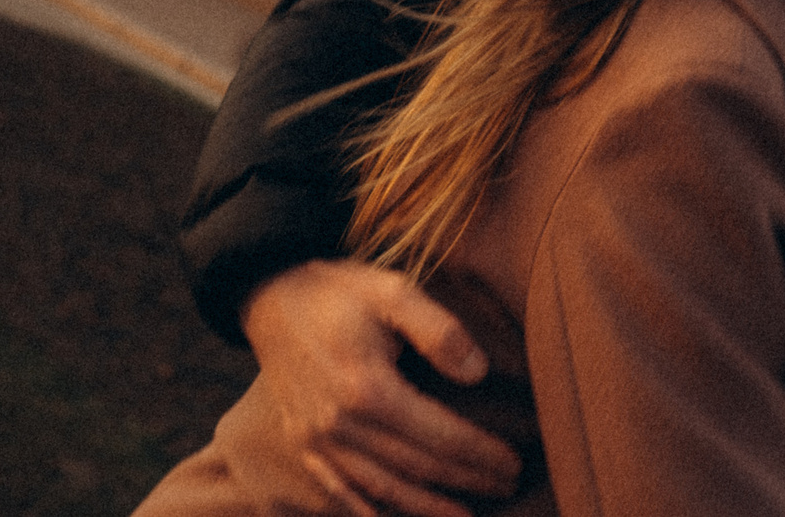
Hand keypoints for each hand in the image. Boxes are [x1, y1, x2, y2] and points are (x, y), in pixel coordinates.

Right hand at [235, 260, 522, 516]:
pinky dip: (371, 513)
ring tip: (465, 515)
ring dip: (426, 509)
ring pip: (382, 491)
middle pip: (416, 468)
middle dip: (466, 483)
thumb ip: (439, 329)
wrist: (271, 297)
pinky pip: (341, 493)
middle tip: (506, 486)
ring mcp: (315, 442)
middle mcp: (339, 425)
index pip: (439, 436)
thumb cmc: (338, 291)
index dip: (481, 454)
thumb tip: (478, 374)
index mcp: (367, 388)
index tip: (512, 462)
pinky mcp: (302, 446)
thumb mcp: (393, 290)